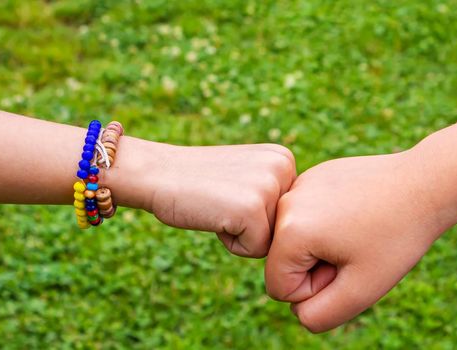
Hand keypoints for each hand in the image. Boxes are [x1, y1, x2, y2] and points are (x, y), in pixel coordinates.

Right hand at [107, 137, 295, 257]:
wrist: (156, 173)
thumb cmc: (197, 183)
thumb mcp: (246, 174)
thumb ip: (273, 189)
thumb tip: (300, 226)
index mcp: (285, 158)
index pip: (289, 213)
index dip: (256, 215)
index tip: (231, 193)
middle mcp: (285, 167)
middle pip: (285, 229)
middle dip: (252, 227)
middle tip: (222, 201)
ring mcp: (270, 186)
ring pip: (271, 241)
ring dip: (242, 235)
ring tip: (218, 207)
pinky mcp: (253, 209)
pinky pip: (255, 250)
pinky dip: (231, 243)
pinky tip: (213, 215)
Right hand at [265, 151, 456, 331]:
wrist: (426, 183)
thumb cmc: (397, 237)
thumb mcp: (361, 291)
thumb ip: (319, 316)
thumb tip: (297, 310)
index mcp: (290, 232)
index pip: (281, 288)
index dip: (318, 288)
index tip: (350, 264)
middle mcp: (285, 203)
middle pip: (286, 262)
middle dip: (319, 266)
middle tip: (358, 248)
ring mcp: (298, 184)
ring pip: (298, 240)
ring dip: (324, 246)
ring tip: (359, 230)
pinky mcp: (313, 176)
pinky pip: (309, 217)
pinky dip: (330, 222)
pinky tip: (360, 212)